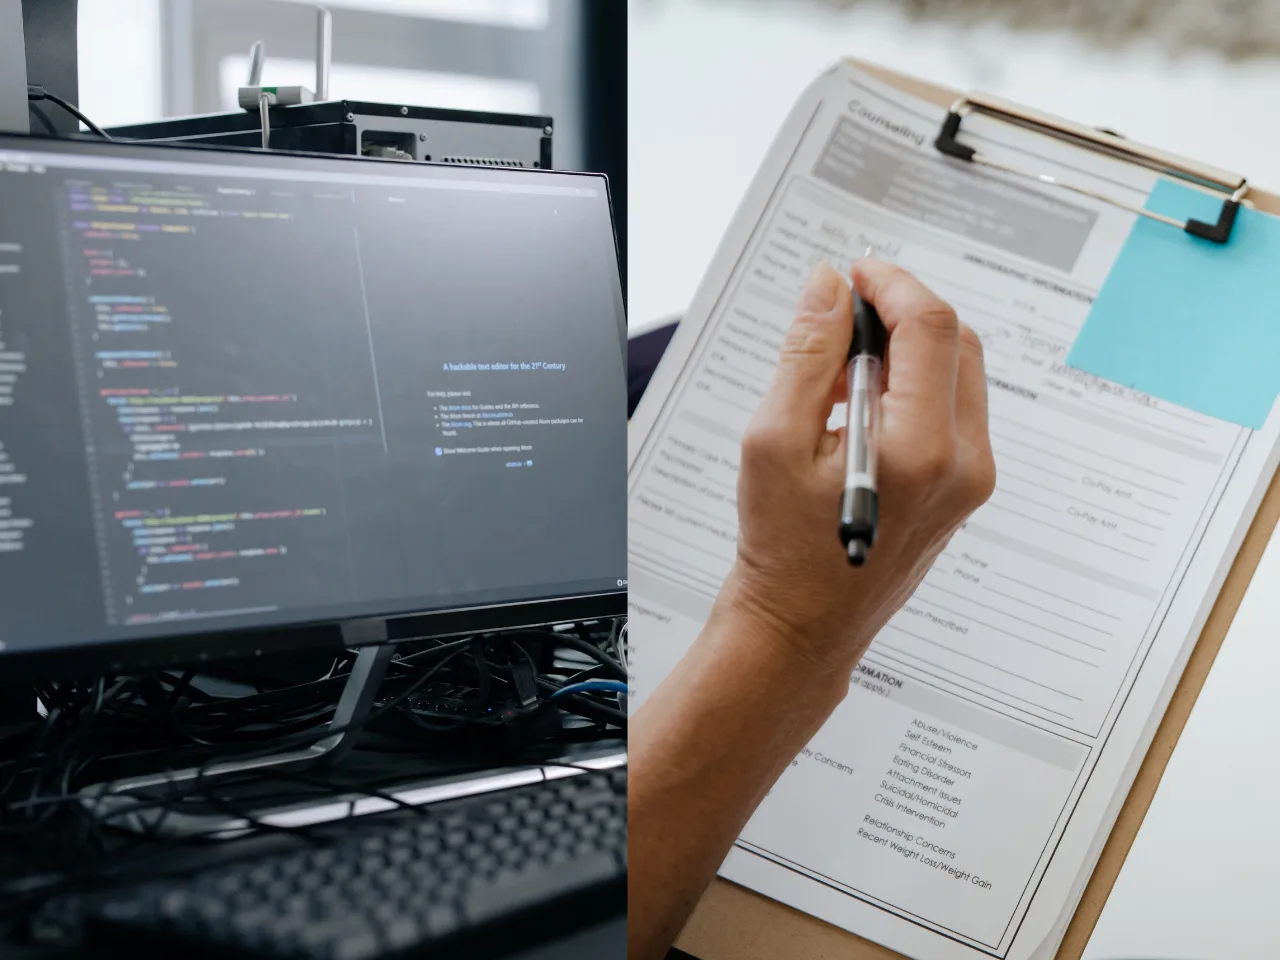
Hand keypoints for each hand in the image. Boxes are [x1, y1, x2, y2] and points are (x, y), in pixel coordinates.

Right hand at [718, 260, 995, 669]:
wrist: (803, 624)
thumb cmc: (783, 547)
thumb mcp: (775, 440)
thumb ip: (808, 354)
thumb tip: (829, 288)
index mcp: (920, 449)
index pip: (931, 328)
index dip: (892, 285)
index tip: (855, 274)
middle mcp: (963, 463)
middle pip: (957, 342)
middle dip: (904, 311)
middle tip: (847, 309)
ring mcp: (972, 479)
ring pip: (961, 372)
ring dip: (910, 346)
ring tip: (845, 362)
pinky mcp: (965, 488)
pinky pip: (954, 408)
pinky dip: (916, 383)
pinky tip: (864, 400)